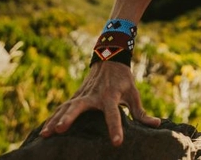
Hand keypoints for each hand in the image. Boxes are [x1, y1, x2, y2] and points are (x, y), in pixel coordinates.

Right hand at [38, 61, 161, 145]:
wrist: (108, 58)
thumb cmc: (123, 79)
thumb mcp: (134, 93)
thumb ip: (142, 112)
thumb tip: (157, 125)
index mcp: (110, 96)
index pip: (114, 114)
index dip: (116, 128)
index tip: (117, 142)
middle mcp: (93, 95)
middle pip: (79, 106)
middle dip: (69, 118)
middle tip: (60, 129)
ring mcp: (81, 94)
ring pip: (65, 107)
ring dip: (54, 120)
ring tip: (45, 134)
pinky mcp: (75, 96)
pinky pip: (62, 108)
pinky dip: (52, 118)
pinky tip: (43, 130)